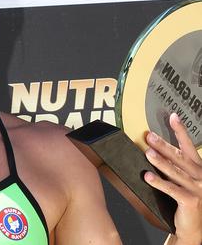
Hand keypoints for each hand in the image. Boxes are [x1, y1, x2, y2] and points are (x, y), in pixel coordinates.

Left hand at [144, 113, 201, 243]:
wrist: (194, 227)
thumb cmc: (186, 201)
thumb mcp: (182, 181)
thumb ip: (173, 167)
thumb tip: (153, 150)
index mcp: (198, 169)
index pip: (189, 146)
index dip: (181, 131)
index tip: (173, 117)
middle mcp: (200, 176)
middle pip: (180, 157)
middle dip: (164, 145)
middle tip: (150, 136)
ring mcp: (197, 189)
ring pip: (176, 172)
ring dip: (161, 162)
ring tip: (148, 153)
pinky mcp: (190, 201)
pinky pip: (172, 189)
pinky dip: (159, 182)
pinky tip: (147, 176)